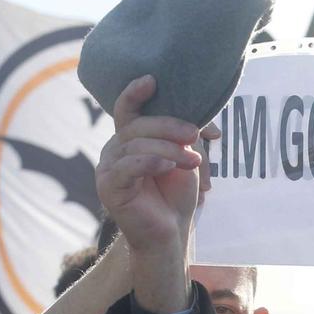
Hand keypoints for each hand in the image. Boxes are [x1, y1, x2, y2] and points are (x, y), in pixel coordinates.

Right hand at [95, 75, 216, 256]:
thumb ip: (186, 136)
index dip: (135, 93)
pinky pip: (127, 167)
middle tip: (194, 137)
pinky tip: (169, 167)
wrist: (170, 233)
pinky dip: (150, 162)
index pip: (127, 109)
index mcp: (129, 138)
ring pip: (135, 145)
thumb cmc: (176, 195)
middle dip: (169, 128)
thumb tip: (206, 123)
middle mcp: (114, 149)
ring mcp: (108, 167)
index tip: (152, 80)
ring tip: (191, 162)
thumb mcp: (186, 158)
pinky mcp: (108, 187)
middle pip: (137, 126)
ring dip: (168, 150)